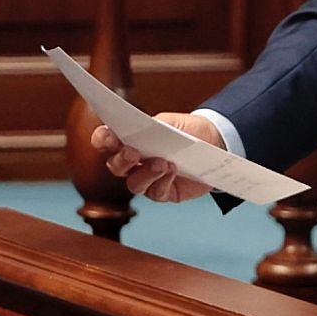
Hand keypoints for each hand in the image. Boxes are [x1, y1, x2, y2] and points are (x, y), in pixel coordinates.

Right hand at [90, 113, 223, 202]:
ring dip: (145, 174)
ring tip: (160, 163)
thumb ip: (153, 127)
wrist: (214, 142)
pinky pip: (157, 192)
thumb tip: (142, 131)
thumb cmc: (187, 130)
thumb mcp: (171, 123)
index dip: (103, 140)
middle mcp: (133, 163)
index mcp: (129, 141)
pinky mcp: (163, 192)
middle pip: (116, 166)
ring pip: (134, 184)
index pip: (107, 142)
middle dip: (122, 160)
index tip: (107, 134)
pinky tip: (172, 170)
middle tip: (132, 152)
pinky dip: (163, 181)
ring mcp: (147, 180)